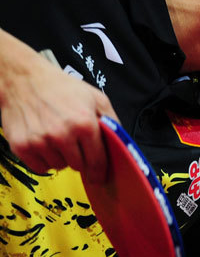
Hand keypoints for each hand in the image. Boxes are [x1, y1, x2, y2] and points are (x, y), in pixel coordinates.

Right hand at [0, 32, 117, 184]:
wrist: (24, 79)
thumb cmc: (62, 88)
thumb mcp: (96, 98)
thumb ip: (112, 121)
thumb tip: (120, 144)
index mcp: (84, 123)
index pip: (97, 161)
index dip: (100, 172)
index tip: (100, 177)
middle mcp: (62, 135)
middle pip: (78, 166)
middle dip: (80, 158)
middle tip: (75, 142)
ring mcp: (40, 142)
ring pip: (59, 167)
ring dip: (61, 157)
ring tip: (57, 137)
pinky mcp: (21, 146)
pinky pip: (39, 168)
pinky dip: (44, 160)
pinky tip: (44, 143)